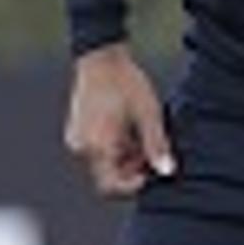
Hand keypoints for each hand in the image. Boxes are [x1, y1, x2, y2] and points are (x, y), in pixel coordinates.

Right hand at [63, 43, 174, 196]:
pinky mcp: (76, 130)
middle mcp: (82, 147)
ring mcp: (77, 138)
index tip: (149, 173)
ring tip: (138, 134)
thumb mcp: (149, 115)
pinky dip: (112, 147)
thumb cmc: (126, 83)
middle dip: (130, 168)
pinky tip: (125, 127)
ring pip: (103, 162)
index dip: (132, 186)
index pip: (111, 186)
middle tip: (148, 148)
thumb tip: (167, 171)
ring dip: (122, 157)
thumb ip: (157, 146)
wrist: (101, 57)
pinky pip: (95, 149)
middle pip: (108, 175)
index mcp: (99, 146)